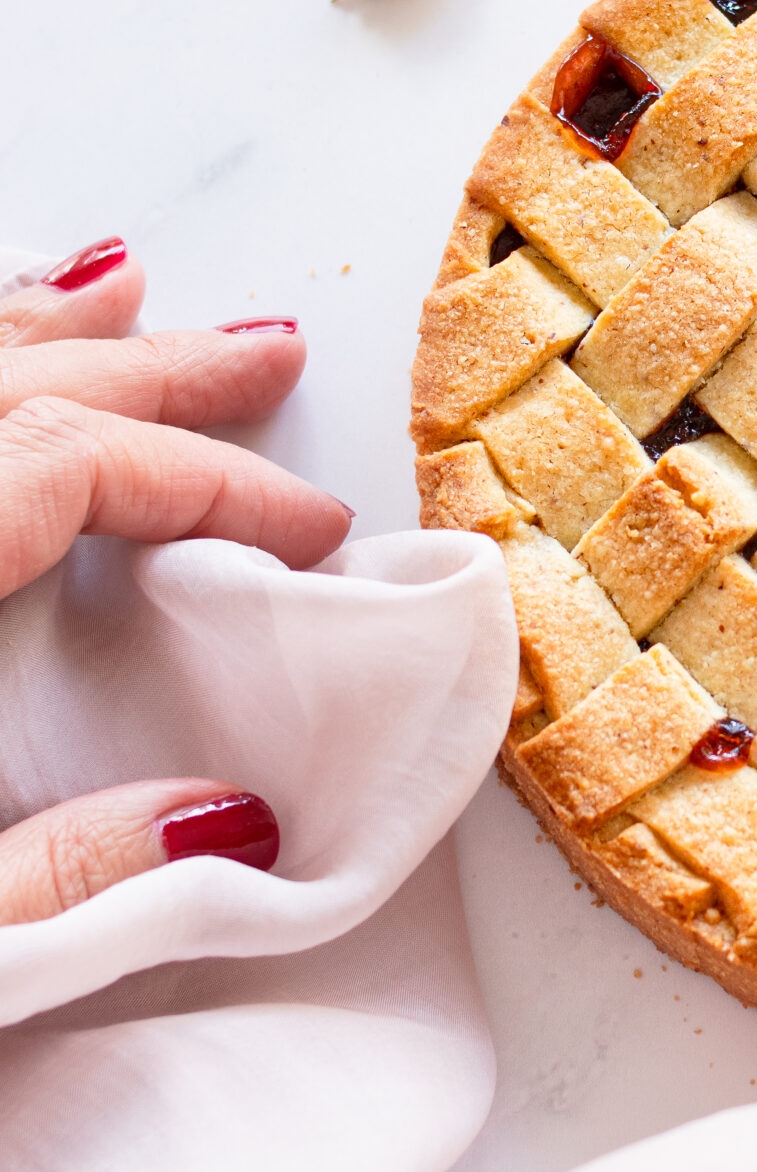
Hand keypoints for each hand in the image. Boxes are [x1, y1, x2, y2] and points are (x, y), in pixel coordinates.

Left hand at [0, 238, 351, 926]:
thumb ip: (64, 881)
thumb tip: (242, 824)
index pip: (70, 463)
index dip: (207, 485)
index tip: (310, 535)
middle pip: (14, 390)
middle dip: (154, 369)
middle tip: (273, 351)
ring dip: (40, 333)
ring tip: (129, 289)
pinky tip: (3, 349)